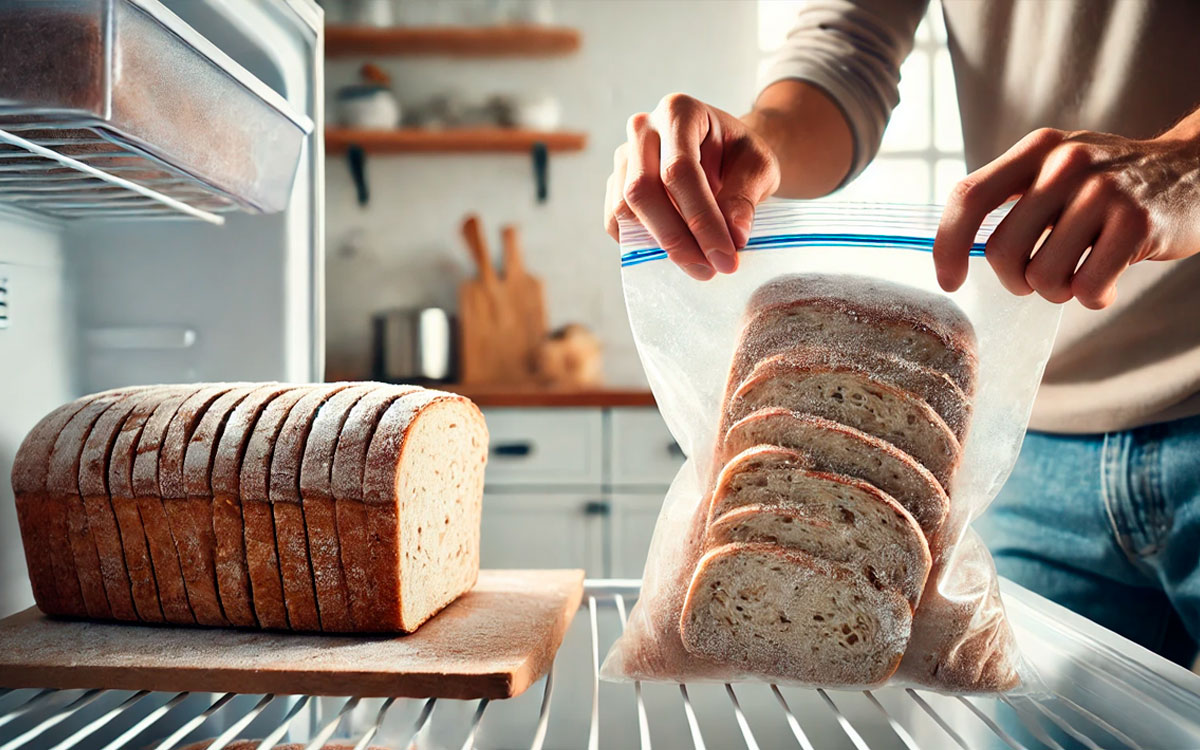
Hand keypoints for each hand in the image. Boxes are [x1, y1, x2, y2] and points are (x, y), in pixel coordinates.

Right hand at [604, 94, 779, 279]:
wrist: (725, 152)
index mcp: (680, 112)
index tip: (726, 256)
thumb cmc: (740, 154)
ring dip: (660, 245)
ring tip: (699, 265)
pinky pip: (616, 220)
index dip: (701, 219)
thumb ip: (745, 196)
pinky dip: (641, 243)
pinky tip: (677, 253)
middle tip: (711, 269)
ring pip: (625, 209)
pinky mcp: (616, 183)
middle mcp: (643, 128)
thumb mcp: (759, 167)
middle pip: (644, 191)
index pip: (679, 170)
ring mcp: (624, 155)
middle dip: (677, 239)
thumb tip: (733, 235)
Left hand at [933, 126, 1199, 307]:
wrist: (1197, 170)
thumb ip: (1012, 198)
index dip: (947, 245)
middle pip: (1002, 251)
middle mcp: (1066, 163)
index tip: (949, 280)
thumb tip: (955, 248)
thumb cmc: (1112, 184)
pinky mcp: (1136, 224)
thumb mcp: (1059, 169)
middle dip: (1016, 280)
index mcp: (1037, 150)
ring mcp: (1103, 191)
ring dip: (1058, 291)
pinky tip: (1107, 278)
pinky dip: (1093, 296)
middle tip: (1042, 276)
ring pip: (1043, 277)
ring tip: (1080, 272)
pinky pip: (1087, 287)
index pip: (969, 198)